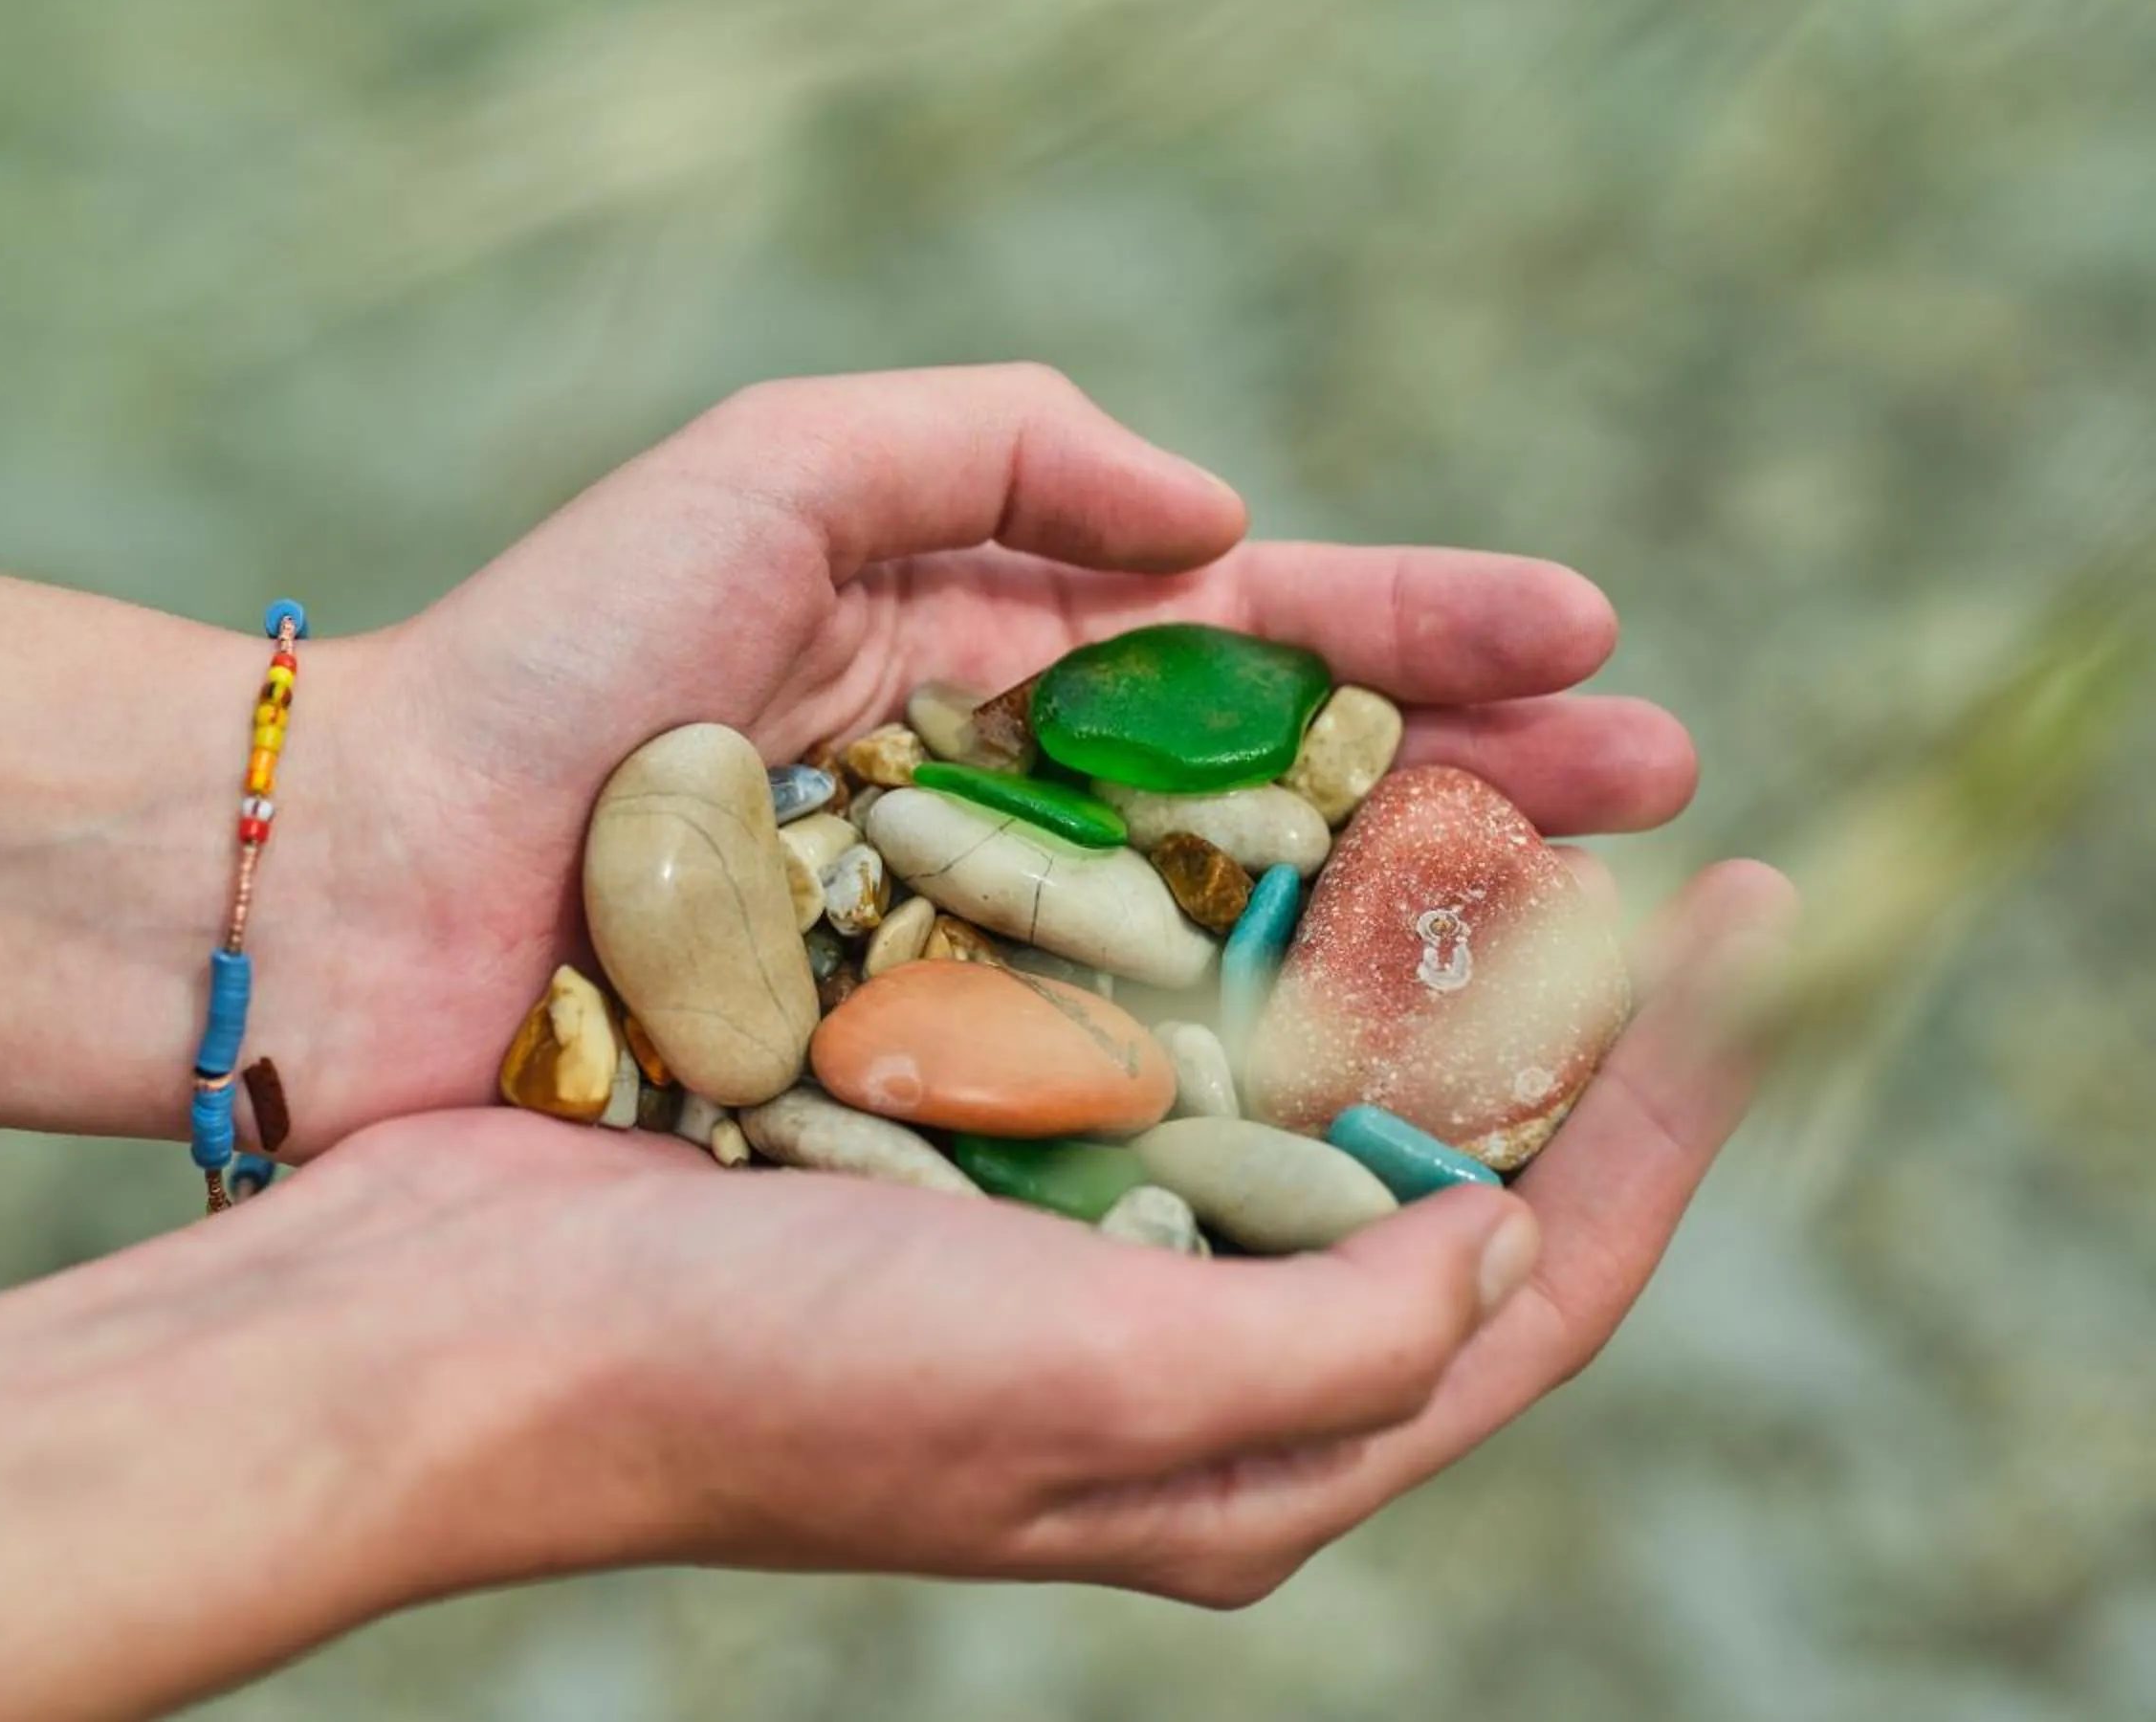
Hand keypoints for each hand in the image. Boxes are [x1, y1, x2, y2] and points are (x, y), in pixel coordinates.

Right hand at [252, 856, 1790, 1605]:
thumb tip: (1518, 1248)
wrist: (465, 1327)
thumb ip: (1333, 1351)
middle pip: (1441, 1153)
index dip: (1671, 1104)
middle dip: (1554, 983)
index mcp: (1240, 1447)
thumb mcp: (1090, 1397)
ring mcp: (1066, 1231)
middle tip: (1625, 795)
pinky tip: (1247, 805)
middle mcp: (1173, 1342)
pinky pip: (1152, 1005)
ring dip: (1400, 914)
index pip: (1539, 1278)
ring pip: (1302, 1060)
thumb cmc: (759, 1383)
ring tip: (1472, 766)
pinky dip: (1225, 902)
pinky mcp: (963, 1134)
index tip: (1747, 914)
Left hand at [261, 364, 1699, 1147]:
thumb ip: (1002, 442)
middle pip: (1288, 792)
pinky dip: (1263, 1084)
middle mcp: (1004, 810)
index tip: (1587, 627)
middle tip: (1662, 782)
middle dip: (1474, 777)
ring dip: (1416, 936)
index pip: (1248, 631)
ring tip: (1590, 933)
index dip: (1420, 625)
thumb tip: (1226, 517)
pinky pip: (1125, 1089)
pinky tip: (1404, 1094)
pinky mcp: (920, 1094)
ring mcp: (971, 964)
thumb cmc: (556, 665)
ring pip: (1237, 949)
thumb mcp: (776, 472)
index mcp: (982, 650)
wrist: (358, 886)